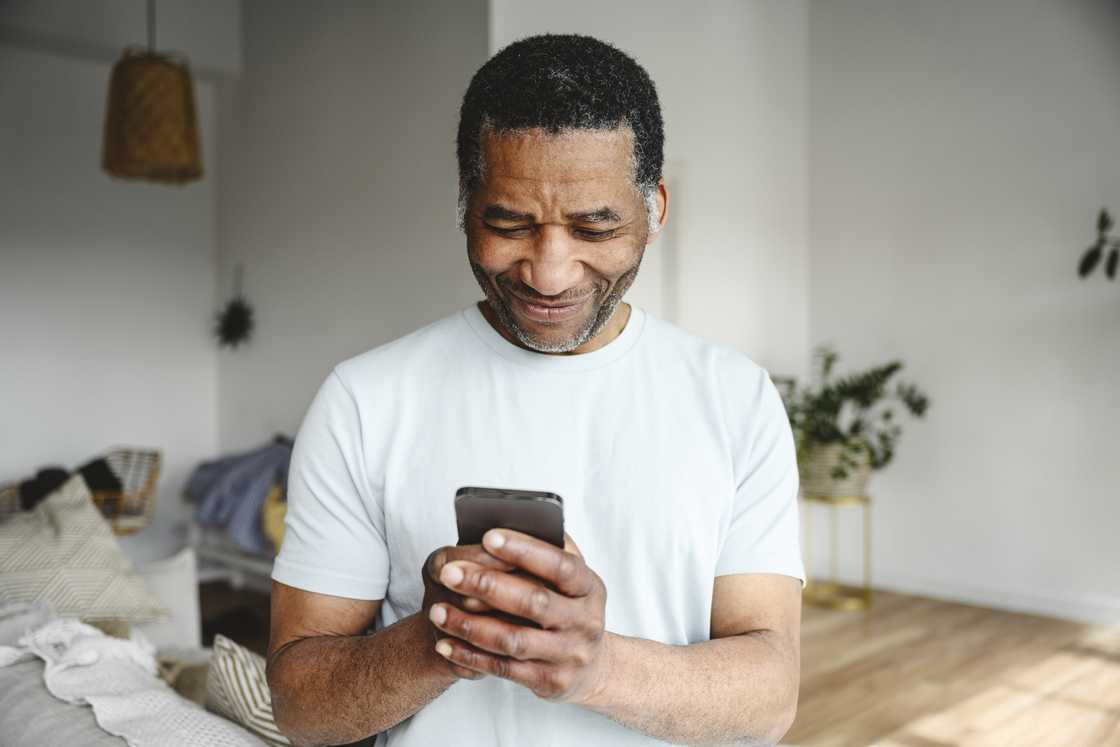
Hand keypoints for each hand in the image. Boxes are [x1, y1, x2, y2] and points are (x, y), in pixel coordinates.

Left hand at [426, 530, 610, 705]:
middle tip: (448, 573)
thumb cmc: (568, 608)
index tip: (488, 536)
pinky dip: (470, 655)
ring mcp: (569, 655)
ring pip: (513, 640)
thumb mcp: (572, 578)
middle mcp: (585, 622)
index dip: (525, 550)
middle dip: (487, 585)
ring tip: (436, 611)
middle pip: (533, 602)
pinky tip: (444, 643)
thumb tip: (518, 518)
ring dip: (470, 625)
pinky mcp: (549, 682)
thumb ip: (552, 549)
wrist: (591, 667)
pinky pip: (503, 669)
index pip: (561, 565)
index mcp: (590, 587)